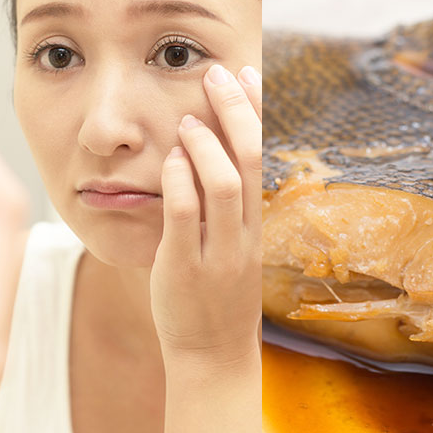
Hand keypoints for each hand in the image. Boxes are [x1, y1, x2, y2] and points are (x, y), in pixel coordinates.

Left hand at [150, 64, 263, 432]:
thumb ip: (223, 207)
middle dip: (236, 112)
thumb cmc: (215, 299)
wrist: (213, 357)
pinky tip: (169, 161)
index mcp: (255, 225)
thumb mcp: (231, 248)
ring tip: (186, 120)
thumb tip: (208, 154)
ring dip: (206, 145)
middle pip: (252, 161)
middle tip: (217, 75)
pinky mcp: (185, 268)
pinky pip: (186, 217)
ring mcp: (218, 253)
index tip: (244, 75)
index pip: (264, 157)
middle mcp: (244, 235)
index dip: (256, 112)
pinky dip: (179, 182)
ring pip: (224, 185)